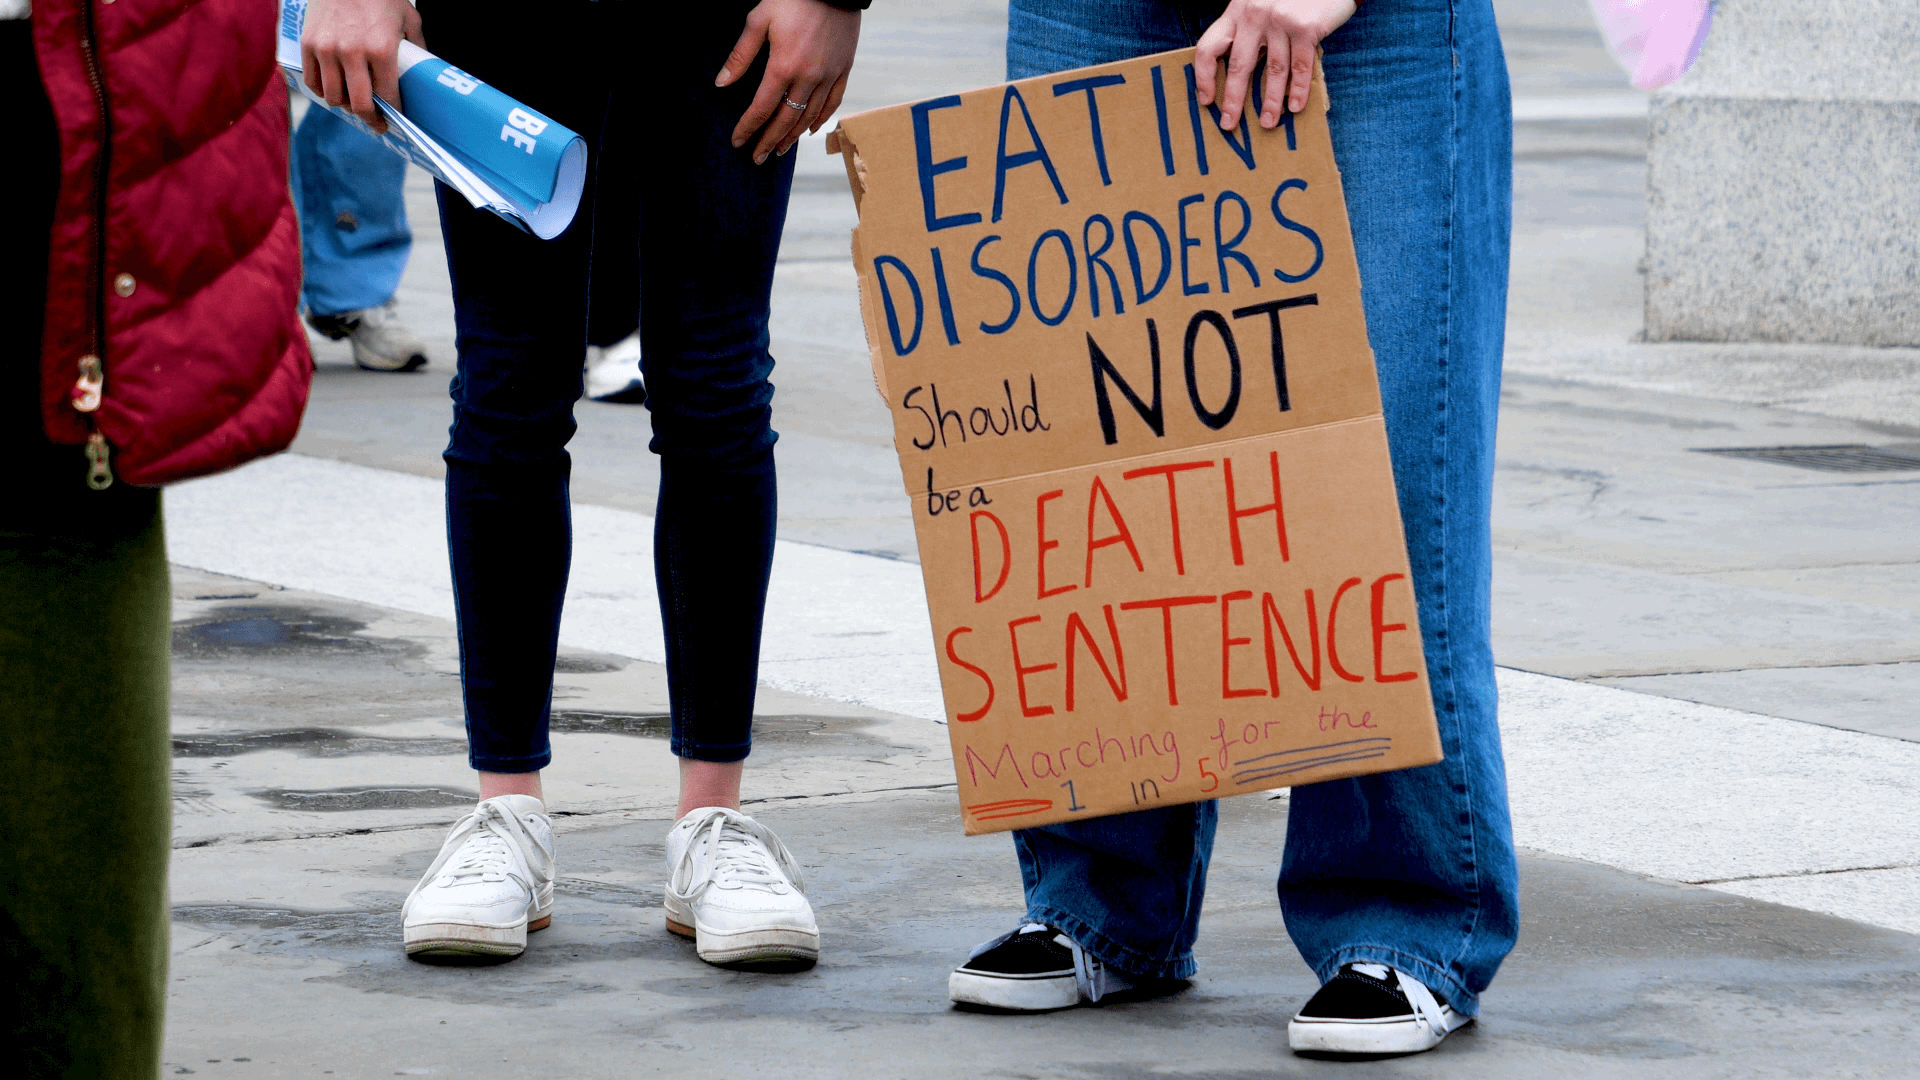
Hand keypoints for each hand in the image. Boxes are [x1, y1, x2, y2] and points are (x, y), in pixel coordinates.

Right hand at [301, 0, 425, 133]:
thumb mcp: (408, 18)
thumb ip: (416, 47)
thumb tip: (423, 72)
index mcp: (382, 49)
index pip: (388, 97)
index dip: (394, 113)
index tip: (397, 119)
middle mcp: (353, 53)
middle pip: (358, 105)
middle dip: (371, 118)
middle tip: (377, 122)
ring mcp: (327, 49)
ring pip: (333, 97)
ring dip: (345, 105)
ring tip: (355, 102)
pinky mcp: (308, 44)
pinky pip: (313, 81)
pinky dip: (323, 90)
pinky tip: (334, 89)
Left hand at [717, 0, 860, 164]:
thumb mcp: (759, 19)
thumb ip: (741, 55)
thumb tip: (721, 84)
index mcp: (784, 66)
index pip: (761, 108)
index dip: (748, 127)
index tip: (738, 141)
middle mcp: (808, 77)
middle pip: (785, 119)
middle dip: (769, 141)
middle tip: (757, 157)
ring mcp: (829, 75)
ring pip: (809, 115)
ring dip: (792, 136)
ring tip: (779, 149)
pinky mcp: (844, 69)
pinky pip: (832, 103)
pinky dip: (820, 119)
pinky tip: (808, 130)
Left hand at [1195, 0, 1355, 130]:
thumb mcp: (1257, 3)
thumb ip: (1246, 28)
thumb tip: (1237, 73)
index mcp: (1236, 10)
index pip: (1209, 47)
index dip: (1204, 77)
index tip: (1206, 100)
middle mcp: (1254, 15)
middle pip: (1238, 66)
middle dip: (1233, 101)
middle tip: (1229, 124)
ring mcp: (1280, 21)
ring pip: (1273, 71)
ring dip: (1270, 102)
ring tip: (1268, 123)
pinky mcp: (1306, 28)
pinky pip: (1300, 67)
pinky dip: (1298, 90)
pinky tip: (1295, 107)